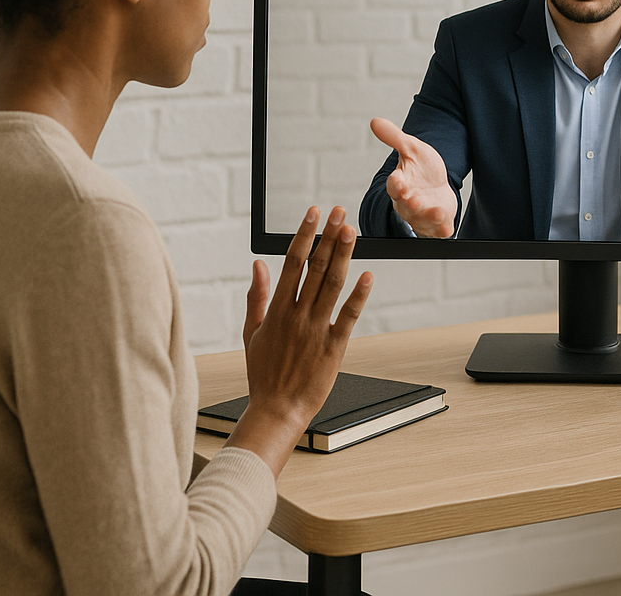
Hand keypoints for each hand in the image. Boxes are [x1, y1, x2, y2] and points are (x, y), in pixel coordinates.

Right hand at [225, 205, 373, 474]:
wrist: (277, 409)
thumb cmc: (264, 373)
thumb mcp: (252, 333)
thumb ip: (255, 296)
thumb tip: (257, 264)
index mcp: (276, 310)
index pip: (291, 263)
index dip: (304, 236)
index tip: (313, 214)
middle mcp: (297, 315)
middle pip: (315, 268)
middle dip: (328, 236)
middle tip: (339, 212)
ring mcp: (316, 329)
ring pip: (332, 285)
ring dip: (343, 256)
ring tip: (352, 231)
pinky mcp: (334, 346)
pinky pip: (348, 316)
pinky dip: (358, 296)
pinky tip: (367, 275)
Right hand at [370, 117, 457, 237]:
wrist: (437, 185)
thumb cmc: (421, 169)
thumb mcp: (412, 149)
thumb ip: (394, 137)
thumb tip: (374, 121)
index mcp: (401, 185)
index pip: (394, 186)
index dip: (395, 183)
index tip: (396, 179)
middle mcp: (409, 203)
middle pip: (406, 206)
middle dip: (410, 203)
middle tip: (413, 199)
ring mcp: (423, 215)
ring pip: (422, 220)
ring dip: (428, 217)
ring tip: (436, 212)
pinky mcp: (438, 223)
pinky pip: (438, 230)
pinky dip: (441, 229)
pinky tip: (446, 228)